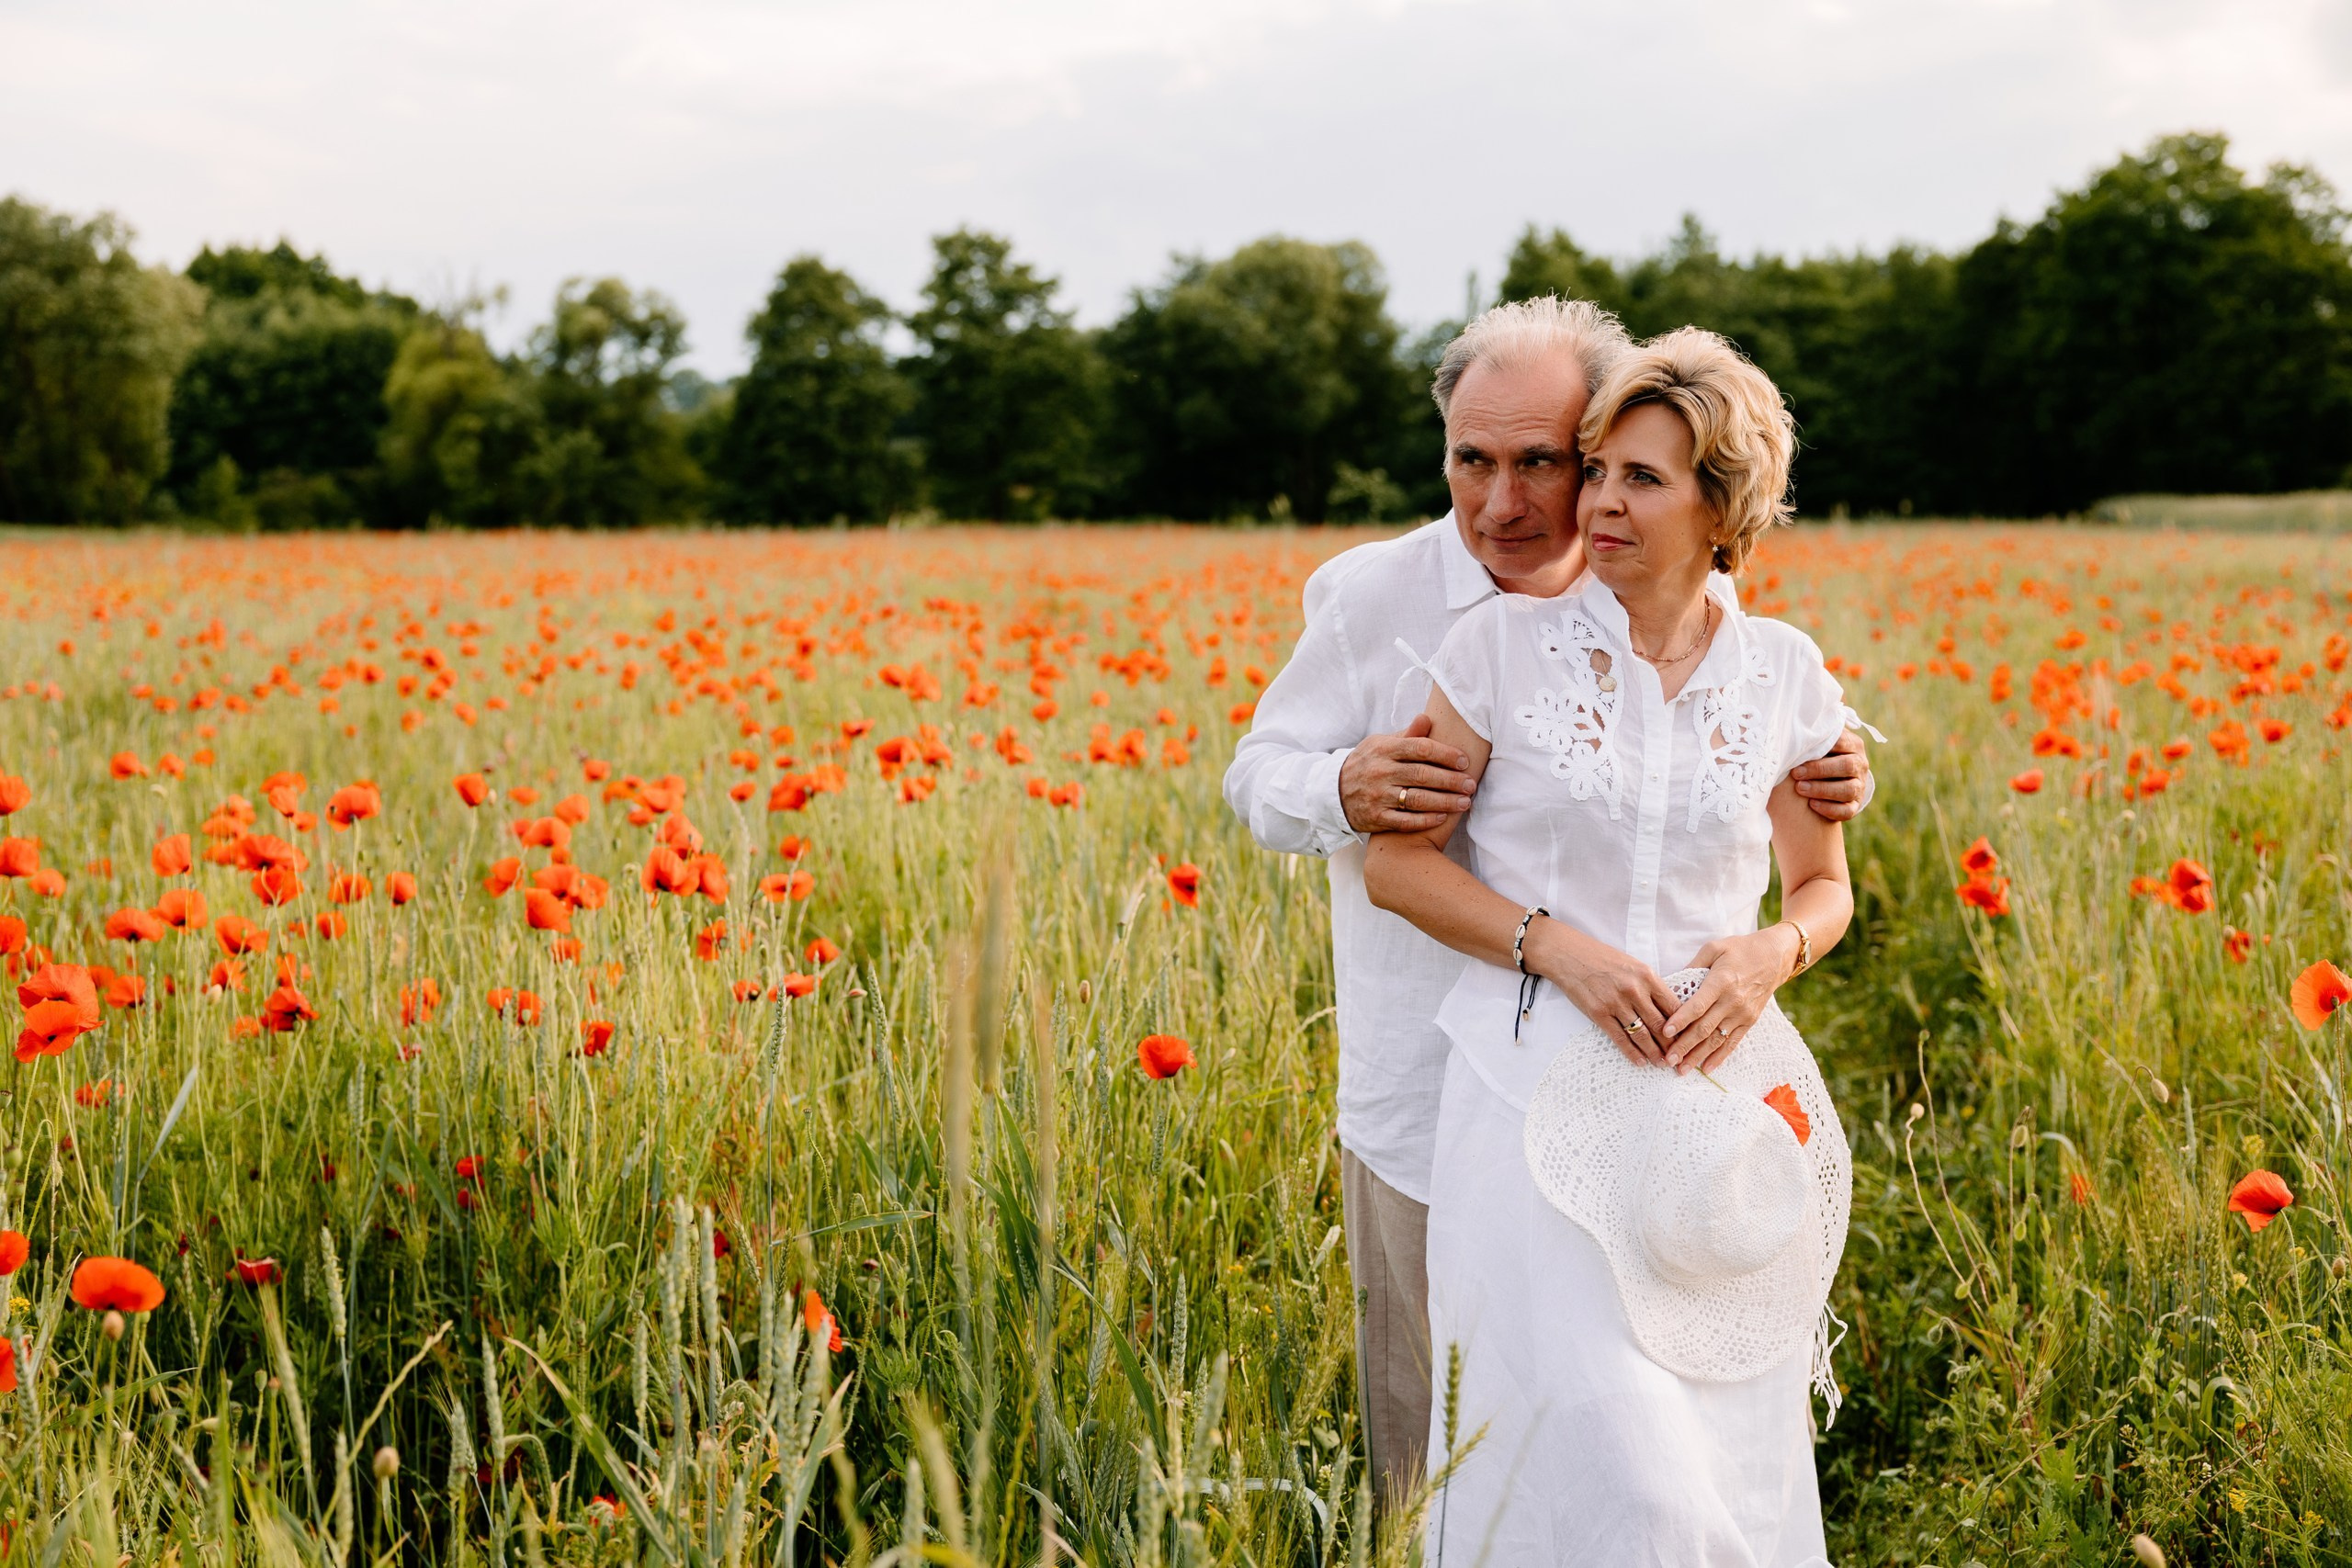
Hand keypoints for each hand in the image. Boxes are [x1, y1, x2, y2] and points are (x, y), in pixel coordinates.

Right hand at [1339, 713, 1477, 833]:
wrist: (1333, 792)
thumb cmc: (1367, 763)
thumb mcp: (1380, 744)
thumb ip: (1407, 735)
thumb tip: (1427, 718)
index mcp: (1384, 749)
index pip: (1421, 748)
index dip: (1446, 754)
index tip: (1465, 761)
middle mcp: (1380, 772)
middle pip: (1422, 775)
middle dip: (1451, 780)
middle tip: (1471, 785)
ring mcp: (1377, 796)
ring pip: (1417, 799)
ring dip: (1444, 802)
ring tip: (1465, 803)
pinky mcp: (1376, 818)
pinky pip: (1405, 821)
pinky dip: (1425, 820)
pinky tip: (1442, 817)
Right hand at [1525, 919, 1678, 1066]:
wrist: (1570, 956)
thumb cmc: (1603, 959)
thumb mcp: (1633, 965)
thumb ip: (1650, 986)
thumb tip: (1669, 1010)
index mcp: (1647, 976)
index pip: (1673, 1006)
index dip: (1683, 1025)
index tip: (1688, 1038)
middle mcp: (1634, 990)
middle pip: (1660, 1024)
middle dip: (1672, 1044)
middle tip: (1679, 1057)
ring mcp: (1616, 1003)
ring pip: (1642, 1034)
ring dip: (1654, 1052)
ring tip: (1662, 1063)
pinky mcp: (1599, 1013)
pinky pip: (1620, 1038)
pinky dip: (1632, 1053)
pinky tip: (1640, 1062)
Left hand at [1660, 926, 1802, 1074]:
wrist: (1775, 957)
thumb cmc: (1740, 950)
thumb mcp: (1714, 948)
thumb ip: (1692, 966)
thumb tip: (1670, 983)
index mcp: (1721, 982)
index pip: (1697, 1006)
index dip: (1680, 1020)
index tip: (1665, 1032)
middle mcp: (1732, 1001)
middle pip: (1704, 1028)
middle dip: (1684, 1046)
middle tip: (1667, 1059)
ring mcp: (1743, 1014)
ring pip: (1717, 1039)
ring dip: (1698, 1056)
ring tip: (1681, 1069)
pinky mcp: (1750, 1021)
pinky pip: (1733, 1042)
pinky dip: (1720, 1057)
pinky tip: (1707, 1069)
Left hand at [1791, 730, 1871, 821]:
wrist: (1833, 779)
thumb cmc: (1820, 756)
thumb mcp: (1820, 744)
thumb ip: (1814, 738)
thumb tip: (1793, 730)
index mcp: (1853, 745)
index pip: (1842, 743)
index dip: (1820, 750)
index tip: (1798, 757)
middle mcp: (1860, 765)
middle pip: (1847, 766)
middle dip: (1820, 770)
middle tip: (1796, 774)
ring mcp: (1859, 786)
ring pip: (1848, 789)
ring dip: (1822, 789)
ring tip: (1800, 789)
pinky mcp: (1855, 805)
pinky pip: (1847, 810)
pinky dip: (1830, 809)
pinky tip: (1812, 805)